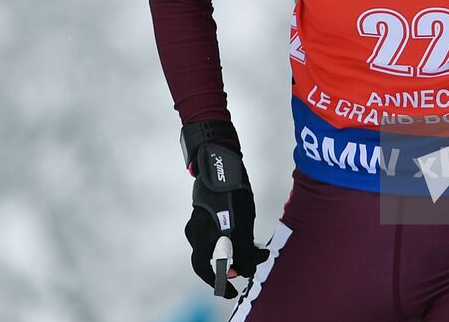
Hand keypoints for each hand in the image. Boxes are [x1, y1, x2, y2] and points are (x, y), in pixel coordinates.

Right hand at [183, 132, 269, 297]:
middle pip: (210, 259)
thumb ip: (243, 250)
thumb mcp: (243, 223)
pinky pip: (214, 232)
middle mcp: (196, 231)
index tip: (233, 289)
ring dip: (232, 250)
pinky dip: (228, 238)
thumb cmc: (232, 191)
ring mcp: (198, 220)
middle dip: (228, 266)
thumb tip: (245, 271)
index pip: (206, 270)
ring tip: (252, 247)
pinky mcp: (204, 212)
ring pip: (214, 245)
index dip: (219, 283)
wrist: (220, 160)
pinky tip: (243, 232)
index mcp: (203, 236)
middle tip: (244, 270)